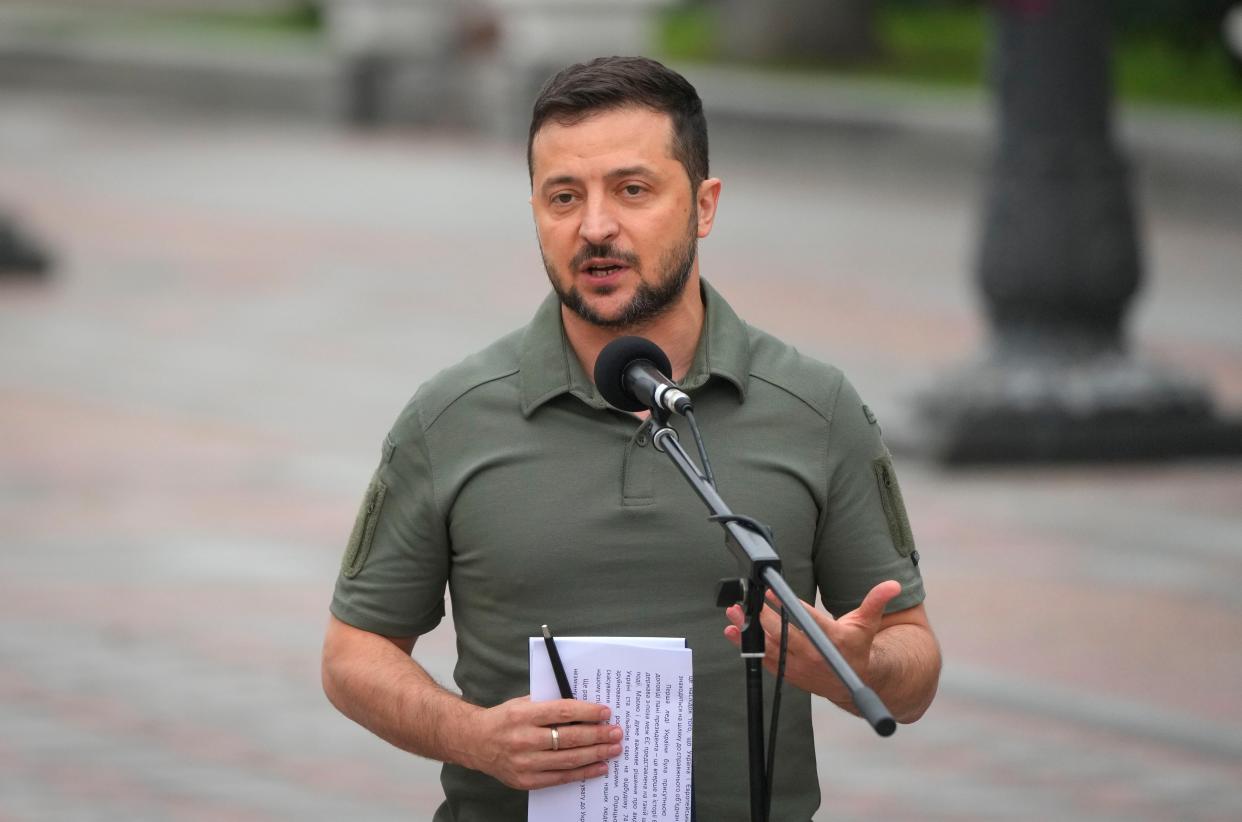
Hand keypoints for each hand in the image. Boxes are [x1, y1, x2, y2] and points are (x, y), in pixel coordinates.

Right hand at [463, 696, 622, 790]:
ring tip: (613, 749)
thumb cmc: (503, 719)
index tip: (605, 712)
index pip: (562, 712)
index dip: (586, 712)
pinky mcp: (526, 780)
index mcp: (522, 714)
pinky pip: (560, 777)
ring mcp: (524, 763)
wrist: (474, 742)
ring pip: (568, 759)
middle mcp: (523, 739)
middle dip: (597, 735)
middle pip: (569, 737)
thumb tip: (584, 709)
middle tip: (616, 732)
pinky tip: (598, 767)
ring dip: (595, 754)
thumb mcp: (522, 703)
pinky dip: (582, 773)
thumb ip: (549, 704)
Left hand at [723, 580, 901, 707]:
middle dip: (761, 616)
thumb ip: (876, 601)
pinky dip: (747, 646)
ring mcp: (799, 666)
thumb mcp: (867, 622)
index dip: (787, 606)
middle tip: (747, 600)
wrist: (853, 684)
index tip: (772, 592)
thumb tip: (894, 584)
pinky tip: (733, 632)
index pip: (806, 620)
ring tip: (734, 613)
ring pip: (769, 647)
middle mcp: (814, 655)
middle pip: (782, 634)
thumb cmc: (858, 647)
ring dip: (749, 630)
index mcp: (833, 640)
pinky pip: (764, 659)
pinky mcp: (788, 673)